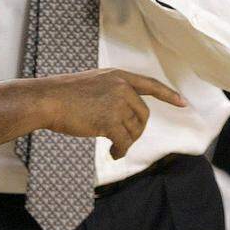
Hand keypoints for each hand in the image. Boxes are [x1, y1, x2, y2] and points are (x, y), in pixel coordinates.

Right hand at [40, 68, 186, 158]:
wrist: (47, 100)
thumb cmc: (63, 94)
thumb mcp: (92, 83)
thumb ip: (111, 92)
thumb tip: (124, 116)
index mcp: (117, 76)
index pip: (150, 85)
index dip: (168, 94)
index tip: (183, 103)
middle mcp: (121, 87)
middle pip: (143, 115)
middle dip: (136, 130)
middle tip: (122, 139)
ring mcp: (116, 103)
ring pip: (133, 130)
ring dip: (125, 142)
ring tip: (113, 146)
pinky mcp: (110, 121)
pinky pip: (124, 142)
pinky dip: (121, 151)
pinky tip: (113, 153)